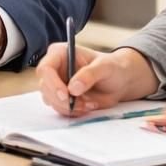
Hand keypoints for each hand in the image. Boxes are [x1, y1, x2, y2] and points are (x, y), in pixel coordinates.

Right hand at [34, 44, 158, 114]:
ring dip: (69, 107)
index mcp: (60, 53)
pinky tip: (87, 106)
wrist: (120, 81)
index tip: (66, 95)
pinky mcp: (61, 97)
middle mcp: (55, 68)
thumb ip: (89, 74)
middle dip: (62, 100)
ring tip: (89, 104)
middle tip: (82, 105)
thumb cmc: (113, 67)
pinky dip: (73, 111)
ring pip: (50, 100)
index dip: (53, 83)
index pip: (46, 68)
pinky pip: (59, 108)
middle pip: (45, 87)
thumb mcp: (105, 67)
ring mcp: (56, 84)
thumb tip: (73, 87)